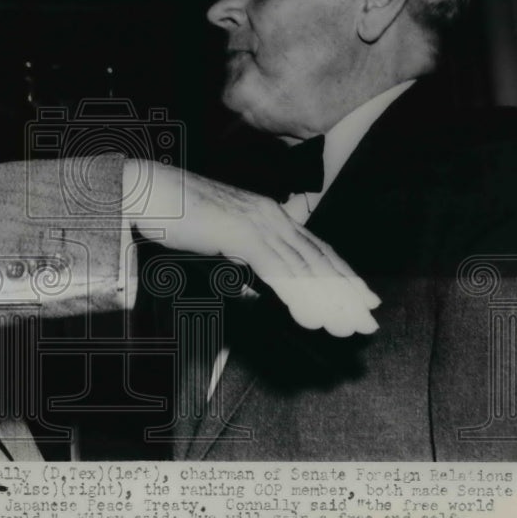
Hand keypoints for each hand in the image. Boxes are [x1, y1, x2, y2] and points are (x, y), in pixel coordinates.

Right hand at [123, 160, 380, 336]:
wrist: (148, 190)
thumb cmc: (175, 212)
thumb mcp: (218, 236)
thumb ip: (241, 257)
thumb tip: (253, 286)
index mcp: (268, 213)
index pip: (315, 247)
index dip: (342, 274)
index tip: (363, 298)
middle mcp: (271, 215)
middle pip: (318, 258)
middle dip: (346, 293)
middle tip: (368, 323)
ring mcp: (258, 222)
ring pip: (303, 266)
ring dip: (327, 301)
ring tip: (344, 327)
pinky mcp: (241, 232)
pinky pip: (277, 269)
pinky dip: (297, 294)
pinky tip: (310, 316)